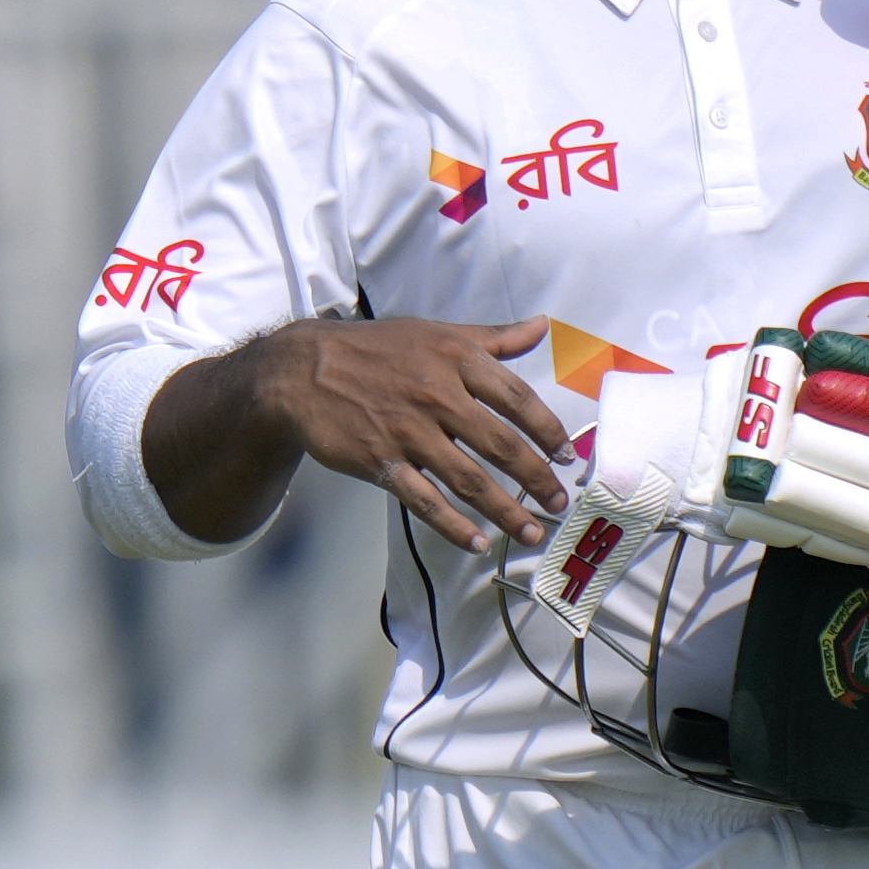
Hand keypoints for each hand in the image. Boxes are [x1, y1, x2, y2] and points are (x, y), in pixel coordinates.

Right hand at [238, 316, 571, 552]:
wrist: (302, 370)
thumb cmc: (377, 350)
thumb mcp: (437, 332)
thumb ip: (493, 338)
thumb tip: (541, 326)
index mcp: (457, 360)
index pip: (516, 399)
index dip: (546, 430)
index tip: (566, 456)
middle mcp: (437, 396)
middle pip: (500, 444)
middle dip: (536, 477)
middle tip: (559, 501)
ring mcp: (408, 432)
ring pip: (468, 479)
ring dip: (505, 510)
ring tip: (530, 531)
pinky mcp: (380, 462)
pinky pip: (424, 500)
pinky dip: (453, 524)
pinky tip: (477, 541)